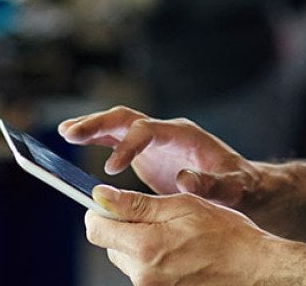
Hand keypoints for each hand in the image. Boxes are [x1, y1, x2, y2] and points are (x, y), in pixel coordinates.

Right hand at [59, 107, 262, 209]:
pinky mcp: (145, 151)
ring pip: (117, 124)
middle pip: (127, 119)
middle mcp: (165, 131)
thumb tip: (184, 179)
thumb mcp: (233, 187)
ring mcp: (153, 139)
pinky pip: (115, 139)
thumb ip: (212, 184)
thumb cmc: (239, 184)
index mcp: (183, 135)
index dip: (128, 145)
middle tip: (71, 133)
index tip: (111, 168)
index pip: (149, 130)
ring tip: (65, 133)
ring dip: (91, 127)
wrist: (240, 182)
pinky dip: (95, 138)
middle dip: (100, 124)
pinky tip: (72, 139)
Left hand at [86, 186, 278, 285]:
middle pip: (111, 245)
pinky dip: (156, 262)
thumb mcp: (184, 206)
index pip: (96, 229)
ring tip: (177, 238)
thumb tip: (101, 196)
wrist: (255, 270)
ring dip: (142, 246)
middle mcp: (142, 275)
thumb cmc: (227, 234)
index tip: (114, 203)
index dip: (101, 211)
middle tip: (160, 219)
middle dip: (126, 228)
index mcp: (145, 247)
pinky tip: (181, 254)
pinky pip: (145, 275)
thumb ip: (137, 203)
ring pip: (128, 260)